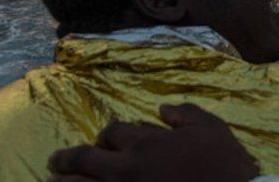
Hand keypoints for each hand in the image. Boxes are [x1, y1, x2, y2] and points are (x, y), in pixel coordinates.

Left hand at [48, 103, 258, 181]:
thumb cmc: (224, 164)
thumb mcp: (211, 128)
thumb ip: (185, 114)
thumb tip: (163, 109)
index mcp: (146, 143)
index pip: (112, 133)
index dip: (106, 134)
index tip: (106, 139)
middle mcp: (126, 170)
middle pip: (83, 161)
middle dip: (65, 159)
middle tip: (54, 161)